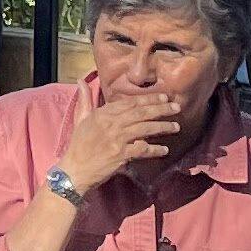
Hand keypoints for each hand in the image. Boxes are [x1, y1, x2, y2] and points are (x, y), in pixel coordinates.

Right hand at [57, 83, 184, 194]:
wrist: (74, 170)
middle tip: (177, 107)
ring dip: (162, 127)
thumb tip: (81, 80)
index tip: (164, 96)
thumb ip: (85, 99)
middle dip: (161, 108)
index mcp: (103, 113)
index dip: (148, 98)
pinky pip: (142, 150)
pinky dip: (155, 149)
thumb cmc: (78, 145)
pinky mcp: (120, 155)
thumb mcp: (80, 119)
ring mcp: (117, 139)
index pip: (130, 102)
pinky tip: (165, 149)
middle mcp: (111, 124)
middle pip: (141, 113)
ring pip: (145, 128)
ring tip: (176, 126)